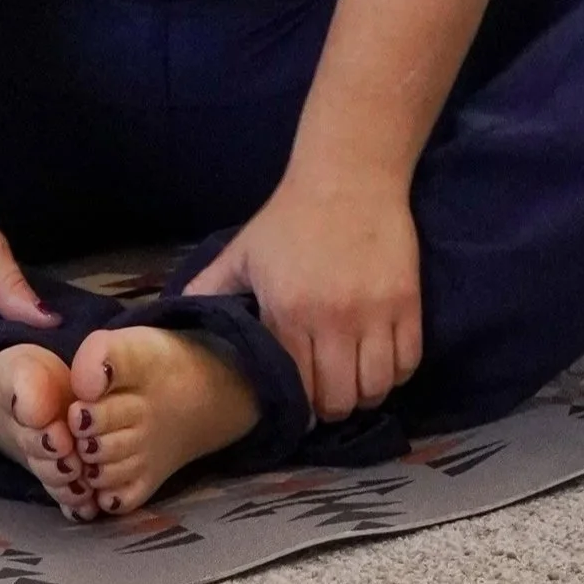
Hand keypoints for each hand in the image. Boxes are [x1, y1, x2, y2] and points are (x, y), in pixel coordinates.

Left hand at [185, 170, 421, 421]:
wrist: (349, 176)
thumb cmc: (291, 217)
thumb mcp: (244, 251)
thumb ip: (211, 288)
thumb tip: (175, 315)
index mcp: (287, 312)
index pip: (298, 390)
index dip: (299, 406)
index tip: (299, 404)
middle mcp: (332, 320)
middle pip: (339, 400)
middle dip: (331, 407)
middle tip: (328, 393)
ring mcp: (374, 313)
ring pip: (376, 388)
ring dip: (365, 393)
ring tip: (356, 379)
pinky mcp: (406, 303)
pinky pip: (408, 363)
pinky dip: (397, 372)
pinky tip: (382, 360)